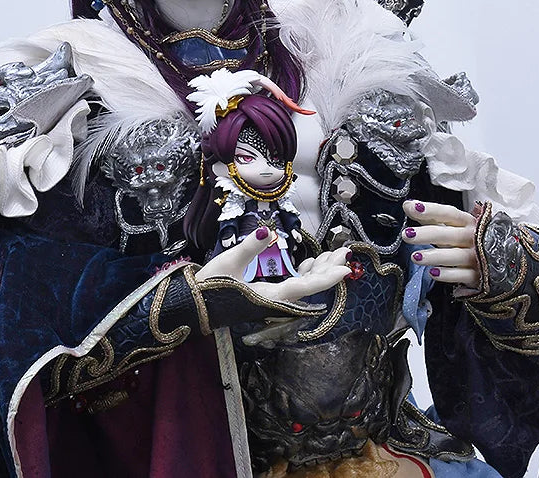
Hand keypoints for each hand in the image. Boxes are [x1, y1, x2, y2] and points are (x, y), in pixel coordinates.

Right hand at [195, 228, 350, 303]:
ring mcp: (272, 298)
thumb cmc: (209, 286)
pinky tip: (311, 261)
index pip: (304, 287)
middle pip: (309, 286)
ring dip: (319, 270)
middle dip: (328, 269)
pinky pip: (293, 284)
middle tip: (345, 251)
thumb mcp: (228, 263)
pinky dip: (305, 272)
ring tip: (335, 254)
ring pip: (303, 285)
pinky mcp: (267, 295)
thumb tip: (270, 232)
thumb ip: (251, 247)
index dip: (326, 279)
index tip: (344, 269)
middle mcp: (275, 300)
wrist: (193, 305)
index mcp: (268, 296)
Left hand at [401, 200, 480, 287]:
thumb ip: (431, 217)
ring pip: (455, 256)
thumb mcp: (454, 226)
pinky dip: (449, 275)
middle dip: (427, 234)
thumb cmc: (469, 239)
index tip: (412, 207)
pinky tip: (433, 273)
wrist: (505, 260)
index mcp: (467, 222)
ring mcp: (478, 257)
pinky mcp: (479, 276)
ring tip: (415, 257)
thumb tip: (408, 206)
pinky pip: (463, 276)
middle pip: (450, 234)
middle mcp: (473, 238)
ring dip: (435, 256)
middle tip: (407, 235)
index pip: (449, 213)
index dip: (431, 210)